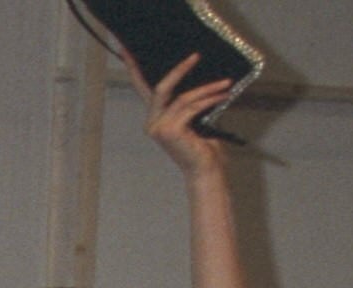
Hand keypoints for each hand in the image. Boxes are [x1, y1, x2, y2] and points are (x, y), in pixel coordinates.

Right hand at [140, 52, 238, 178]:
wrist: (206, 170)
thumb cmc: (203, 148)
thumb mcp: (196, 119)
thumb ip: (190, 103)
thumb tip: (202, 80)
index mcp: (155, 120)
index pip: (144, 91)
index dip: (135, 71)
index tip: (128, 52)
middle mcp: (152, 124)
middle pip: (161, 89)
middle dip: (179, 70)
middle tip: (195, 56)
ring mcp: (159, 128)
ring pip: (182, 98)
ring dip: (207, 89)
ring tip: (225, 84)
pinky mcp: (170, 131)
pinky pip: (191, 107)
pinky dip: (209, 100)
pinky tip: (223, 96)